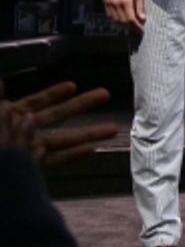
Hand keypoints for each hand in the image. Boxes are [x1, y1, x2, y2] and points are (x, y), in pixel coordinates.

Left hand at [0, 82, 115, 165]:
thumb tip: (0, 78)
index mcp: (10, 117)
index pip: (36, 102)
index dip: (54, 93)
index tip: (73, 86)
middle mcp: (22, 132)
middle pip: (57, 115)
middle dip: (82, 106)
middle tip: (105, 94)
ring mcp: (27, 151)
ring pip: (62, 139)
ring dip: (88, 133)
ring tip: (112, 128)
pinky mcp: (29, 169)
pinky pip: (55, 161)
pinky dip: (73, 156)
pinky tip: (93, 150)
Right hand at [103, 0, 145, 32]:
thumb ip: (140, 6)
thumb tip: (142, 18)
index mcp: (125, 2)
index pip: (130, 19)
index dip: (136, 26)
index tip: (141, 29)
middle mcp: (115, 4)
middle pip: (123, 22)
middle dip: (131, 27)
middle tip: (138, 29)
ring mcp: (109, 4)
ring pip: (115, 20)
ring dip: (124, 25)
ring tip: (131, 26)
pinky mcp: (105, 2)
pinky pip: (110, 15)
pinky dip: (117, 19)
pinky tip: (123, 19)